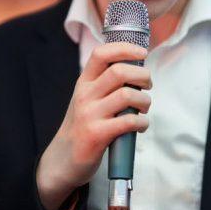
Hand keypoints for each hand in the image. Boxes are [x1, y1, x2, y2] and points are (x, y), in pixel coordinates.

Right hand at [36, 42, 150, 209]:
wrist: (62, 160)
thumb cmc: (82, 127)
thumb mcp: (86, 99)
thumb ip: (105, 84)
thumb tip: (138, 71)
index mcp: (83, 83)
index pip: (101, 54)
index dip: (125, 48)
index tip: (142, 53)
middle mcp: (85, 95)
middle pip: (119, 71)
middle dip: (143, 75)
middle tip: (148, 85)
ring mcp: (89, 115)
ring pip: (126, 95)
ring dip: (144, 100)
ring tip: (144, 108)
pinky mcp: (96, 135)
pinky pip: (127, 122)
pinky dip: (141, 122)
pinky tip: (141, 125)